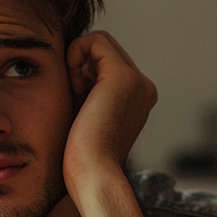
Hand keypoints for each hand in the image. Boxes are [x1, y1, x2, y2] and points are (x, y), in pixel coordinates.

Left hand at [63, 31, 157, 190]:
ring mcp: (137, 81)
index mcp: (138, 98)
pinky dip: (76, 53)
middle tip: (73, 95)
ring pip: (100, 43)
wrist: (94, 175)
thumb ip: (88, 91)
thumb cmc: (83, 157)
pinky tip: (73, 83)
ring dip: (78, 60)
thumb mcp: (86, 116)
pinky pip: (95, 41)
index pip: (107, 63)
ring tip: (74, 92)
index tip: (74, 99)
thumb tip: (75, 68)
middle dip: (81, 65)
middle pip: (104, 51)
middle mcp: (143, 87)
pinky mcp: (123, 76)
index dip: (83, 72)